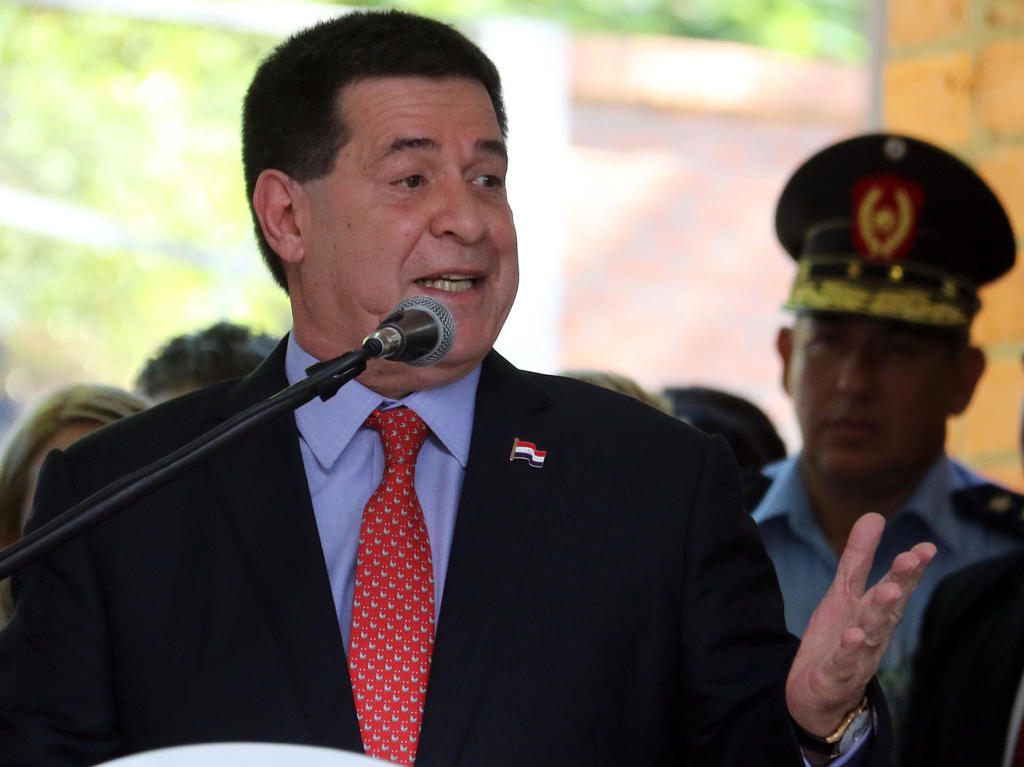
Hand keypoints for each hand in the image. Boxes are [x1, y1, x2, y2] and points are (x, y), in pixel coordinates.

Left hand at [784, 512, 935, 734]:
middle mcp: (872, 633)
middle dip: (900, 583)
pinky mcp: (836, 676)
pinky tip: (853, 637)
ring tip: (887, 591)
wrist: (818, 695)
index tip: (925, 547)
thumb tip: (875, 515)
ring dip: (879, 614)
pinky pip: (844, 663)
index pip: (896, 586)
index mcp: (875, 612)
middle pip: (888, 607)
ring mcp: (857, 656)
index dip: (909, 568)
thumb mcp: (844, 593)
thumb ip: (858, 557)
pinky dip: (849, 651)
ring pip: (871, 633)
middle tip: (911, 559)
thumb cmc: (839, 638)